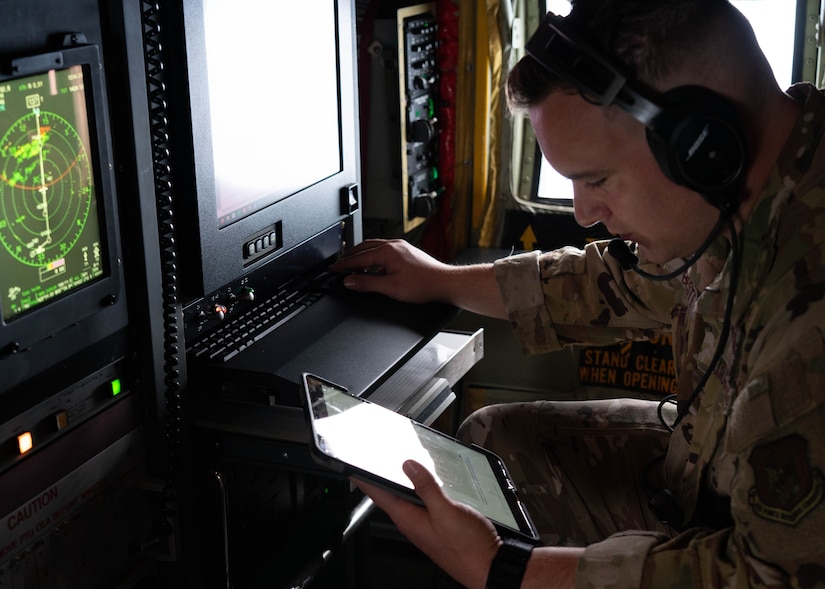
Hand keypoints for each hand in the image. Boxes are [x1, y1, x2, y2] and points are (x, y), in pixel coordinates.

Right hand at [330, 239, 507, 317]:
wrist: (444, 283)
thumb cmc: (423, 285)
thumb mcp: (390, 287)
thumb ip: (367, 284)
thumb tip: (350, 281)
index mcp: (387, 251)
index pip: (358, 258)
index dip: (343, 266)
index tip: (332, 270)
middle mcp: (393, 245)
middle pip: (364, 249)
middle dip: (349, 257)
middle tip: (338, 266)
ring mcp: (401, 247)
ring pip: (374, 248)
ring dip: (361, 256)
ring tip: (352, 266)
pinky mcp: (407, 252)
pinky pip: (383, 251)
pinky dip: (373, 258)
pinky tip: (372, 267)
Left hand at [353, 460, 500, 588]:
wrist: (489, 567)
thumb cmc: (469, 548)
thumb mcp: (447, 512)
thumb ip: (427, 488)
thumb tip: (408, 466)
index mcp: (409, 520)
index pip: (378, 495)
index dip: (364, 480)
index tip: (351, 466)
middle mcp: (413, 523)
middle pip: (390, 496)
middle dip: (380, 477)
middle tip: (372, 459)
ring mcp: (425, 525)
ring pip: (407, 499)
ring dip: (401, 482)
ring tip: (394, 465)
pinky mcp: (437, 525)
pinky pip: (422, 503)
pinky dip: (419, 490)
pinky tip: (425, 483)